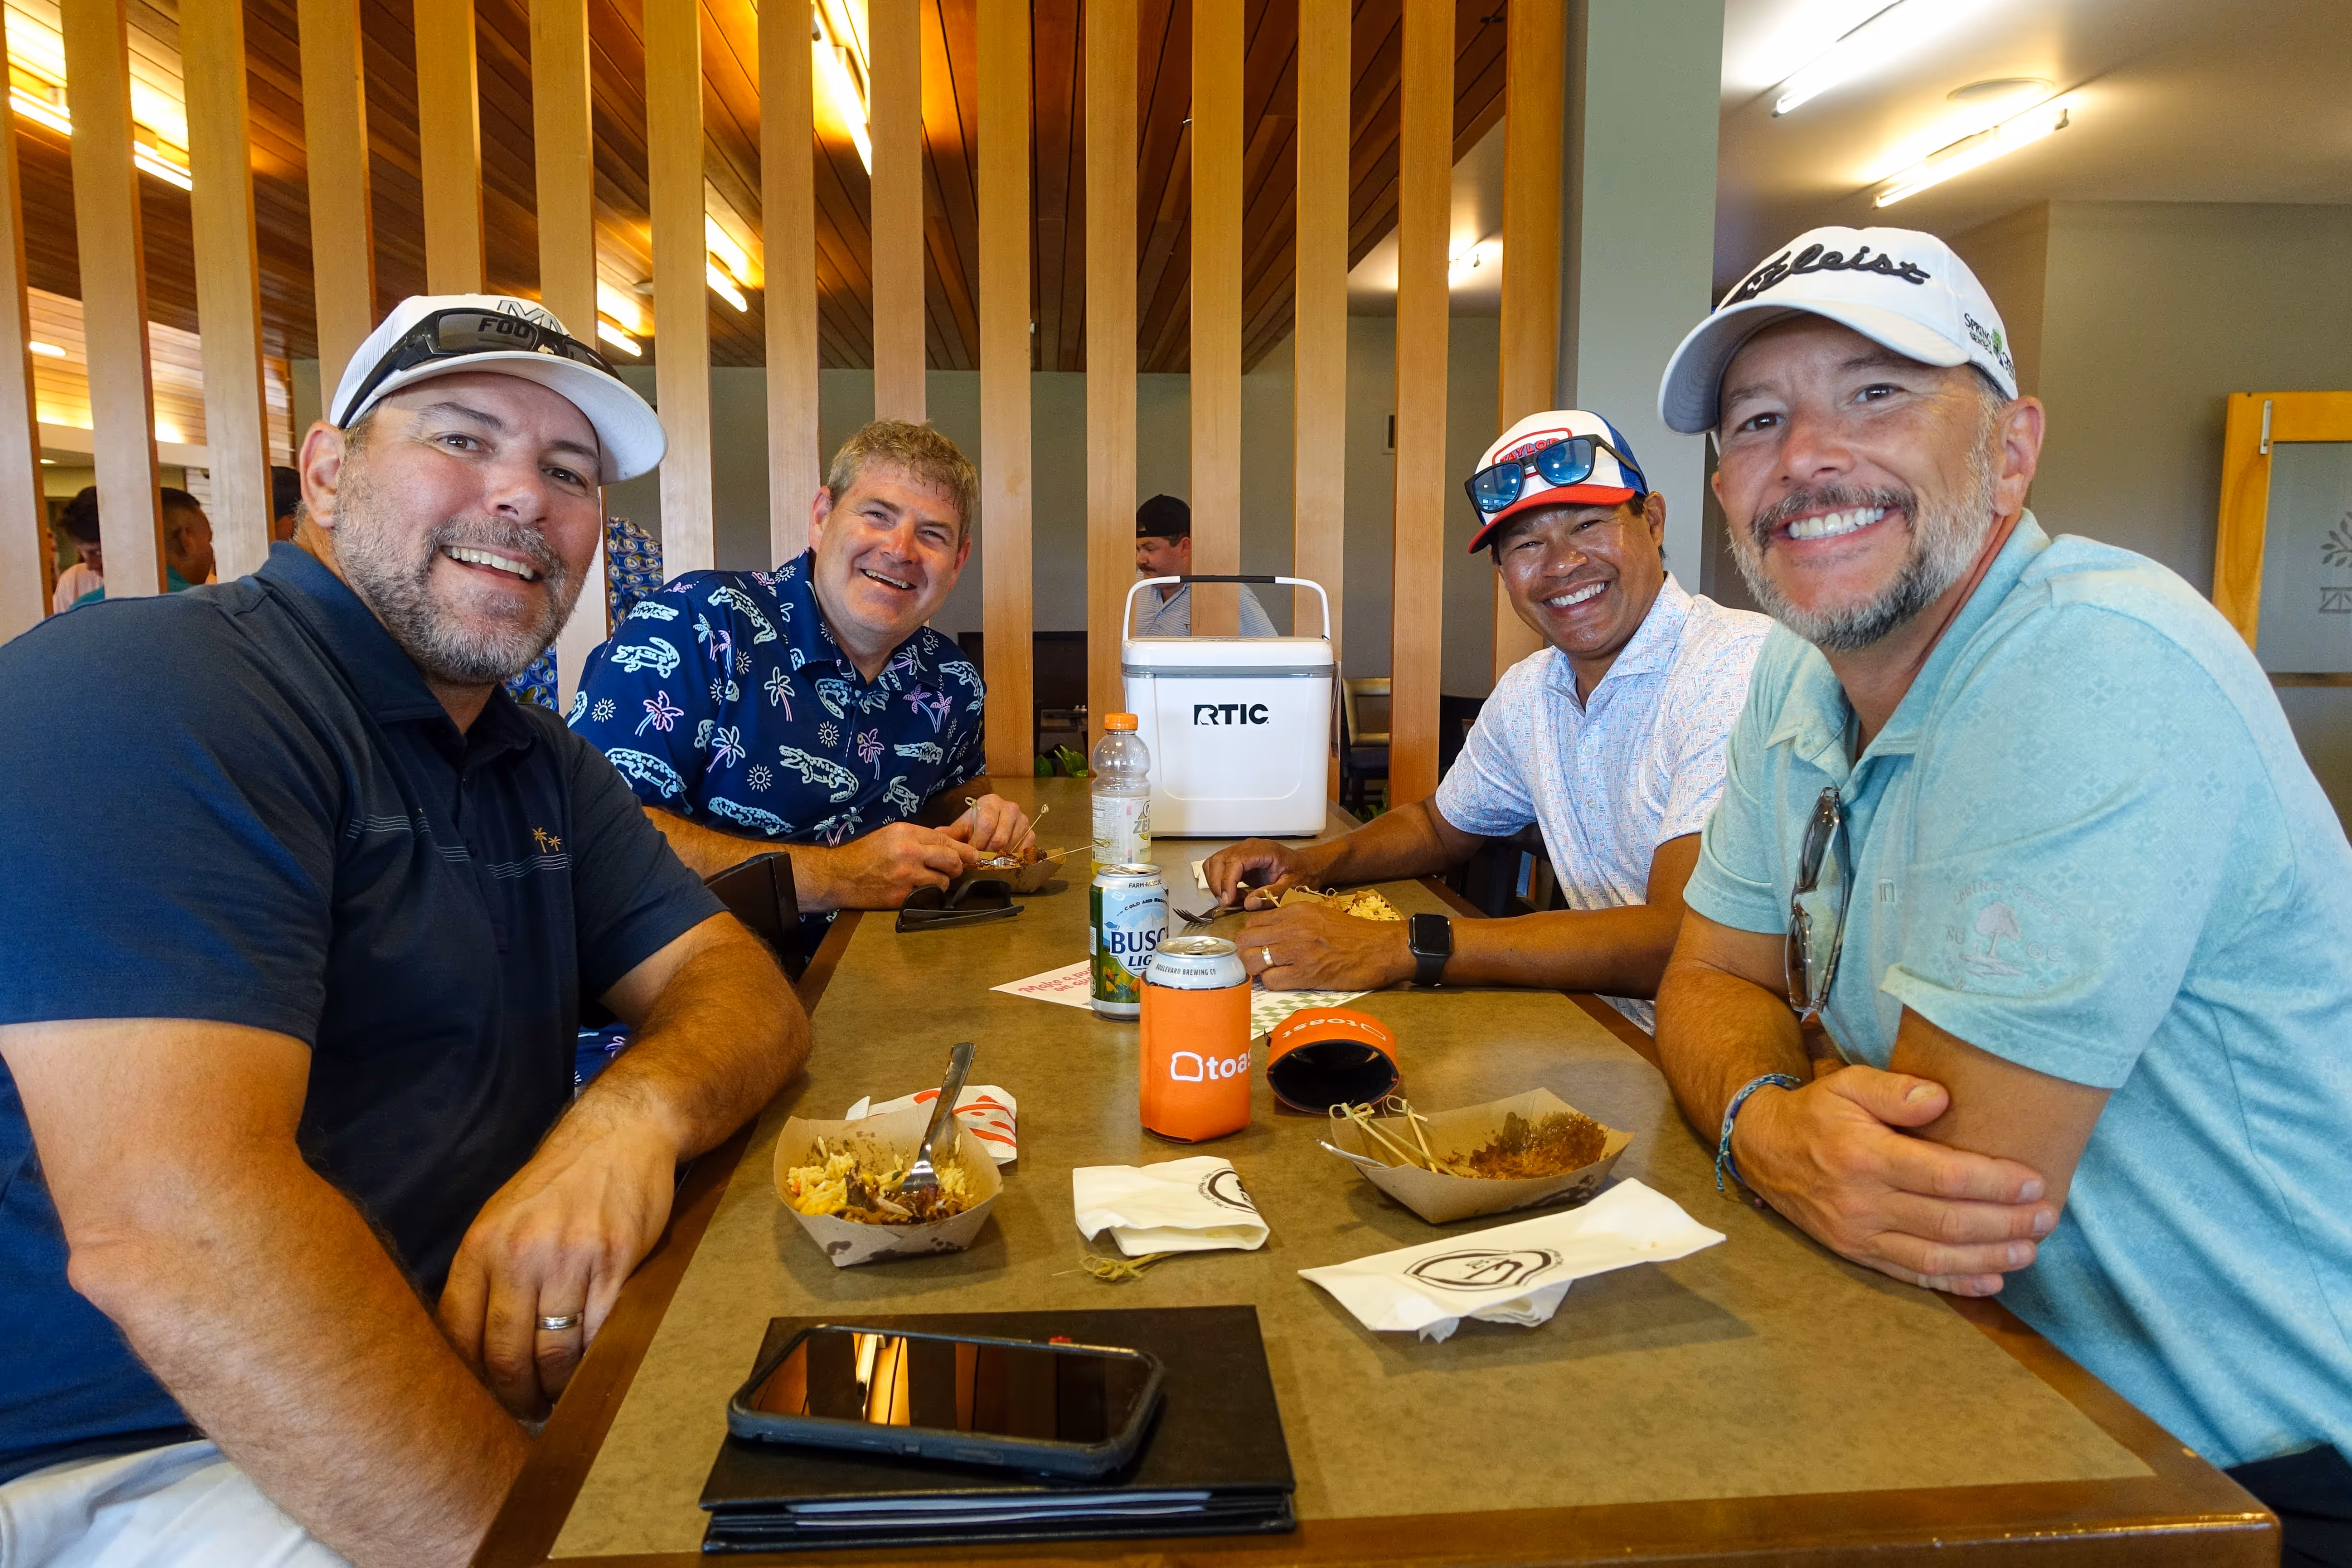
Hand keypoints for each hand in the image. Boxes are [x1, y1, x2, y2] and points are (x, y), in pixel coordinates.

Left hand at [436, 1112, 680, 1417]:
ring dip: (556, 1387)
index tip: (483, 1402)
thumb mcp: (502, 1219)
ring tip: (559, 1396)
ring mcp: (568, 1259)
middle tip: (526, 1412)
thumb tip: (469, 1350)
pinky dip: (593, 1361)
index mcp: (480, 1247)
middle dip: (515, 1397)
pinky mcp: (614, 1263)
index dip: (468, 1383)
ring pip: (553, 1353)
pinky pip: (598, 1334)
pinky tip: (590, 1367)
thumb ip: (484, 1277)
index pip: (457, 1336)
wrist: (619, 1135)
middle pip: (504, 1356)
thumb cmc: (559, 1185)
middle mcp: (518, 1254)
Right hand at [813, 821, 980, 908]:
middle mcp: (909, 852)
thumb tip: (951, 838)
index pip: (946, 841)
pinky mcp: (901, 896)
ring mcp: (906, 875)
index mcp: (907, 832)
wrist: (837, 875)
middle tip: (954, 870)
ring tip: (928, 881)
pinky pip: (927, 896)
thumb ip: (921, 836)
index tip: (974, 856)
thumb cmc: (864, 852)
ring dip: (941, 883)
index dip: (964, 850)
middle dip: (957, 867)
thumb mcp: (891, 834)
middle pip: (951, 860)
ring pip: (943, 882)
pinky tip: (916, 891)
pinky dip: (926, 895)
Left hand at [943, 794, 1035, 857]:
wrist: (990, 823)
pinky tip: (1003, 857)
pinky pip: (1024, 850)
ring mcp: (1023, 820)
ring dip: (999, 856)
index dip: (977, 843)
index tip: (971, 852)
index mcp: (991, 802)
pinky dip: (1013, 857)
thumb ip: (950, 833)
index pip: (987, 825)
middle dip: (987, 852)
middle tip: (980, 857)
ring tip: (990, 857)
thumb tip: (936, 837)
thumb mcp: (962, 827)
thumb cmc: (975, 825)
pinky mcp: (1031, 832)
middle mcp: (1010, 807)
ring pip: (1012, 846)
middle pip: (1000, 838)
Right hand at [1204, 839, 1310, 907]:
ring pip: (1214, 862)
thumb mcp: (1292, 886)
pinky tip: (1234, 894)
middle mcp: (1248, 847)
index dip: (1226, 881)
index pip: (1234, 861)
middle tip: (1227, 903)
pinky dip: (1219, 882)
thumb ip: (1271, 894)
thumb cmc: (1301, 873)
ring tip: (1231, 899)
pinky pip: (1219, 867)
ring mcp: (1241, 852)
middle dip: (1217, 884)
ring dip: (1216, 883)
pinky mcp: (1238, 860)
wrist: (1306, 866)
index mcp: (1262, 850)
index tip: (1228, 901)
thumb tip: (1247, 904)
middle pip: (1219, 860)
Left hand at [1235, 903, 1413, 990]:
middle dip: (1246, 954)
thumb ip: (1292, 920)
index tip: (1257, 947)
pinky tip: (1284, 981)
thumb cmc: (1354, 934)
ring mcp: (1298, 951)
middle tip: (1257, 962)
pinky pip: (1271, 981)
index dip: (1251, 938)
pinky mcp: (1306, 974)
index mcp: (1295, 911)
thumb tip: (1268, 934)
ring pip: (1253, 961)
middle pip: (1245, 941)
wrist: (1382, 948)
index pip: (1252, 923)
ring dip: (1256, 970)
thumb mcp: (1319, 915)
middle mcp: (1292, 928)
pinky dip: (1272, 984)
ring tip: (1268, 973)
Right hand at [1731, 1067, 2058, 1296]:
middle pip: (1948, 1221)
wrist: (1763, 1150)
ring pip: (1935, 1255)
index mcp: (1864, 1156)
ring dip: (1989, 1257)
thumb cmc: (1816, 1112)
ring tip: (2030, 1250)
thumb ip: (1894, 1088)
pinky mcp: (1856, 1253)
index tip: (2035, 1181)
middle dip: (2006, 1223)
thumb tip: (1941, 1100)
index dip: (1994, 1182)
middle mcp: (1863, 1202)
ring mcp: (1859, 1234)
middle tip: (2048, 1217)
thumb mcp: (1848, 1084)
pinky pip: (1912, 1275)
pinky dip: (1955, 1282)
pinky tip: (1991, 1280)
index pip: (1943, 1176)